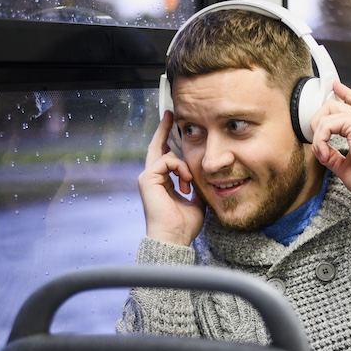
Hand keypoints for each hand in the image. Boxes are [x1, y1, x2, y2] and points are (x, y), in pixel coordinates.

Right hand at [138, 111, 205, 244]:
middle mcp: (152, 178)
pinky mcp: (147, 179)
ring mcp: (147, 177)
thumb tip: (202, 175)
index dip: (169, 141)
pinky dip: (179, 168)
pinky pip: (165, 160)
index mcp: (163, 183)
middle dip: (163, 129)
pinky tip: (185, 182)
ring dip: (183, 165)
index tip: (174, 127)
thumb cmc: (183, 224)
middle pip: (157, 147)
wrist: (174, 237)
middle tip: (170, 113)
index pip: (165, 157)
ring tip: (189, 183)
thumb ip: (196, 185)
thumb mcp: (196, 200)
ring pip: (165, 154)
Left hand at [310, 81, 350, 202]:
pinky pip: (326, 124)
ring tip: (323, 155)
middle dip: (317, 122)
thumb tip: (320, 151)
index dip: (344, 92)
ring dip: (317, 137)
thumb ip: (333, 156)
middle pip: (333, 104)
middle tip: (318, 145)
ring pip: (326, 112)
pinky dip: (320, 140)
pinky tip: (325, 155)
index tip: (335, 85)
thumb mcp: (345, 167)